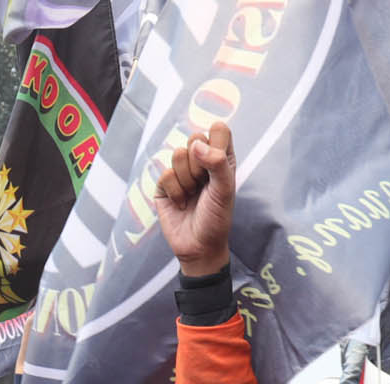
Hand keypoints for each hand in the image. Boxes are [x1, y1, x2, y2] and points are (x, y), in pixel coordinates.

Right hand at [152, 122, 234, 276]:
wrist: (198, 246)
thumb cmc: (216, 218)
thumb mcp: (225, 190)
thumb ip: (217, 163)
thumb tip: (195, 146)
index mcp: (221, 158)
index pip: (218, 129)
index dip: (215, 143)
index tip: (217, 164)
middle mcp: (201, 161)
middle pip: (195, 138)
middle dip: (199, 164)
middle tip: (204, 184)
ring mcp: (181, 171)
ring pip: (177, 154)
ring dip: (187, 180)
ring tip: (193, 196)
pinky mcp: (164, 184)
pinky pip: (165, 174)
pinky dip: (175, 191)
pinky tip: (181, 204)